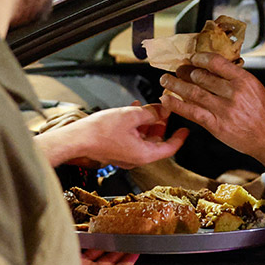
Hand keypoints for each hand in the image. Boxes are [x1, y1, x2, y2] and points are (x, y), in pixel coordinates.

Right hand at [35, 104, 187, 168]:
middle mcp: (136, 158)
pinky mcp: (117, 150)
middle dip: (160, 124)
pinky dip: (135, 125)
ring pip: (143, 138)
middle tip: (164, 109)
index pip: (169, 148)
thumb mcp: (131, 116)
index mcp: (144, 154)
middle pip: (156, 141)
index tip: (186, 129)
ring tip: (147, 106)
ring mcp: (126, 155)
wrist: (78, 138)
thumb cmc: (100, 131)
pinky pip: (132, 137)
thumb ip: (150, 113)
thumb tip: (162, 110)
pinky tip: (133, 111)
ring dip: (147, 122)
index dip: (179, 137)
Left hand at [159, 52, 264, 161]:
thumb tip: (216, 70)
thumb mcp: (256, 89)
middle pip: (202, 77)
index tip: (192, 58)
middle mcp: (233, 93)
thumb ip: (236, 79)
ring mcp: (224, 109)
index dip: (200, 58)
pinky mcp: (216, 125)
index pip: (217, 62)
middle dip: (185, 71)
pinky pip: (191, 112)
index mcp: (244, 80)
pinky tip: (167, 99)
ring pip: (193, 92)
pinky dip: (177, 105)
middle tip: (177, 69)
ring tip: (166, 80)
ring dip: (176, 85)